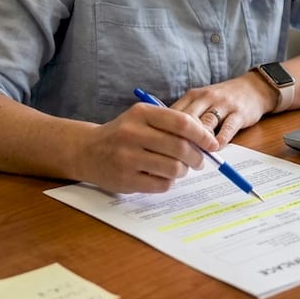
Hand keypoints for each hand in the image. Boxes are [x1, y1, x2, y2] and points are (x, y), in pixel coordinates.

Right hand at [75, 102, 218, 193]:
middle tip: (199, 161)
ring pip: (173, 168)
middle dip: (197, 157)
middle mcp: (132, 133)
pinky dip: (168, 182)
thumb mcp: (142, 119)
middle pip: (180, 147)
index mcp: (141, 114)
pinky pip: (161, 184)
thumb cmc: (123, 134)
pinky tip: (161, 176)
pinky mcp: (125, 179)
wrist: (87, 150)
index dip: (202, 135)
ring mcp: (127, 157)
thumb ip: (171, 125)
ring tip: (179, 169)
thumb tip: (205, 141)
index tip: (212, 143)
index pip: (181, 123)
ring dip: (183, 171)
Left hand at [170, 74, 273, 147]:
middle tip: (178, 158)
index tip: (163, 149)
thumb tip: (167, 141)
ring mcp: (223, 104)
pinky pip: (227, 128)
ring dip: (200, 142)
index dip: (166, 132)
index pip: (173, 114)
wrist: (253, 88)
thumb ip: (186, 118)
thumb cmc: (222, 100)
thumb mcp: (201, 102)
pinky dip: (220, 141)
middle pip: (187, 119)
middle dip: (181, 139)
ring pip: (206, 123)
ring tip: (195, 157)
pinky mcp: (239, 113)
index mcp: (192, 96)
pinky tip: (216, 149)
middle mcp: (206, 98)